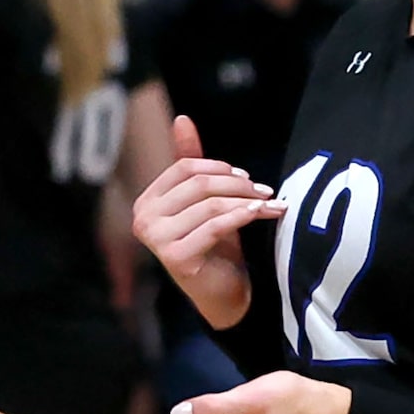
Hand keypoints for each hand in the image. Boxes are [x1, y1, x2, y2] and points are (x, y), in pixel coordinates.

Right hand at [131, 115, 282, 330]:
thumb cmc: (214, 247)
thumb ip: (194, 164)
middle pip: (196, 184)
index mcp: (146, 202)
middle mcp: (143, 220)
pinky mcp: (176, 257)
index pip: (183, 168)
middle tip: (265, 190)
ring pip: (209, 204)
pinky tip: (263, 213)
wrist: (223, 294)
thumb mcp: (205, 201)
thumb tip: (182, 118)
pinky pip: (215, 225)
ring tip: (270, 203)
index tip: (247, 177)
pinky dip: (243, 215)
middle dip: (236, 184)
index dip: (218, 168)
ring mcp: (157, 240)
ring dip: (246, 200)